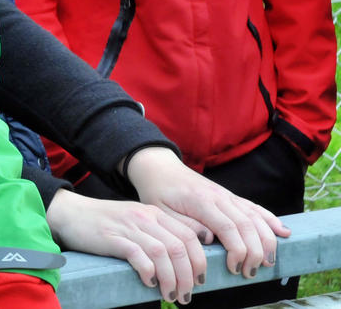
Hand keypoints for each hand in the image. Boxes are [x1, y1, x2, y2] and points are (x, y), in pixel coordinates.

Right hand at [46, 189, 203, 301]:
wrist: (70, 213)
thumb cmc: (104, 223)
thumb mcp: (136, 221)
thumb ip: (159, 233)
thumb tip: (185, 258)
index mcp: (155, 213)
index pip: (190, 236)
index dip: (200, 261)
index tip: (200, 281)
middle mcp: (145, 217)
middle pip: (180, 247)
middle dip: (188, 276)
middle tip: (185, 295)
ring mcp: (129, 226)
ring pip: (162, 253)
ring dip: (171, 279)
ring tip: (170, 296)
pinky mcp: (112, 237)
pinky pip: (138, 255)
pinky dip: (148, 272)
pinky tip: (148, 283)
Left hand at [124, 146, 288, 277]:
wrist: (159, 168)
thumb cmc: (157, 192)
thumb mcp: (160, 211)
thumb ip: (184, 225)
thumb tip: (209, 239)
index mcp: (200, 201)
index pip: (227, 228)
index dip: (237, 250)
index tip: (235, 269)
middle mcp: (218, 196)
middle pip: (247, 225)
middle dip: (255, 251)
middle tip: (250, 273)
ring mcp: (227, 195)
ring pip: (255, 217)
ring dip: (267, 240)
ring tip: (268, 262)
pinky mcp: (230, 196)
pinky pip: (255, 207)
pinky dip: (271, 220)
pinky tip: (284, 232)